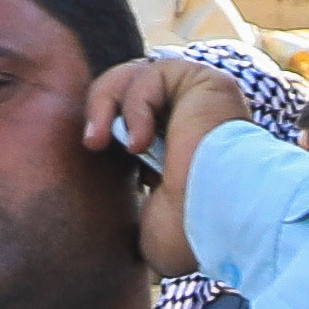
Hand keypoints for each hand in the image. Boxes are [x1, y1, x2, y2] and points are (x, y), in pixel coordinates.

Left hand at [78, 57, 250, 279]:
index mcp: (177, 144)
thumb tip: (104, 200)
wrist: (217, 222)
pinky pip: (152, 74)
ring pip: (135, 75)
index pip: (130, 111)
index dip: (107, 125)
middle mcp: (190, 116)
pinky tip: (140, 144)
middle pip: (128, 86)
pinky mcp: (204, 81)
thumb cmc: (189, 234)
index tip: (97, 154)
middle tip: (92, 143)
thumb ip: (129, 198)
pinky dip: (135, 105)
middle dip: (100, 108)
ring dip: (108, 104)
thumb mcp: (146, 222)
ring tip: (102, 141)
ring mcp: (199, 97)